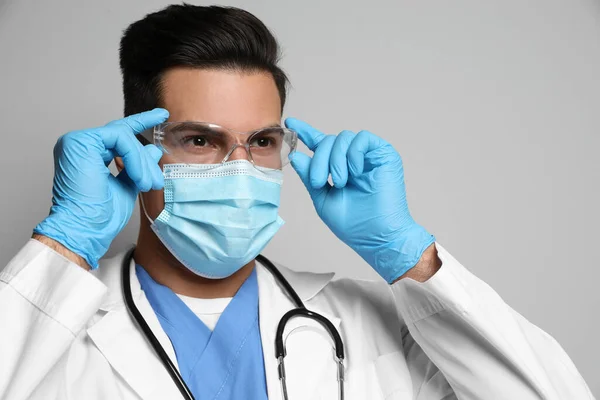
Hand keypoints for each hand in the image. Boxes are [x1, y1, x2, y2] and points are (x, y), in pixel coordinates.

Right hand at [33, 109, 167, 268]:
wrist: (85, 229)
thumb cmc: (101, 216)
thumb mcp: (127, 186)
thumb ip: (138, 167)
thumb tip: (153, 150)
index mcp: (88, 154)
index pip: (118, 133)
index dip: (141, 122)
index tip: (162, 114)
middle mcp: (80, 145)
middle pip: (124, 135)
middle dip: (145, 156)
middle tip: (155, 181)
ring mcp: (78, 141)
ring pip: (123, 136)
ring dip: (141, 162)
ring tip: (146, 184)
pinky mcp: (80, 142)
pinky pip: (119, 138)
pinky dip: (134, 157)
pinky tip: (137, 177)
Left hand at [285, 118, 434, 282]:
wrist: (377, 236)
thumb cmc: (354, 224)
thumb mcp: (323, 198)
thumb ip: (310, 176)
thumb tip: (297, 155)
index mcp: (337, 168)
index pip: (320, 144)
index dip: (305, 132)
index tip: (290, 123)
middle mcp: (352, 159)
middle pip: (328, 140)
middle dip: (319, 159)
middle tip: (319, 182)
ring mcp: (368, 156)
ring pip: (343, 138)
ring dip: (335, 160)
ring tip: (340, 182)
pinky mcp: (384, 154)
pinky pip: (363, 139)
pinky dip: (354, 154)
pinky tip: (355, 173)